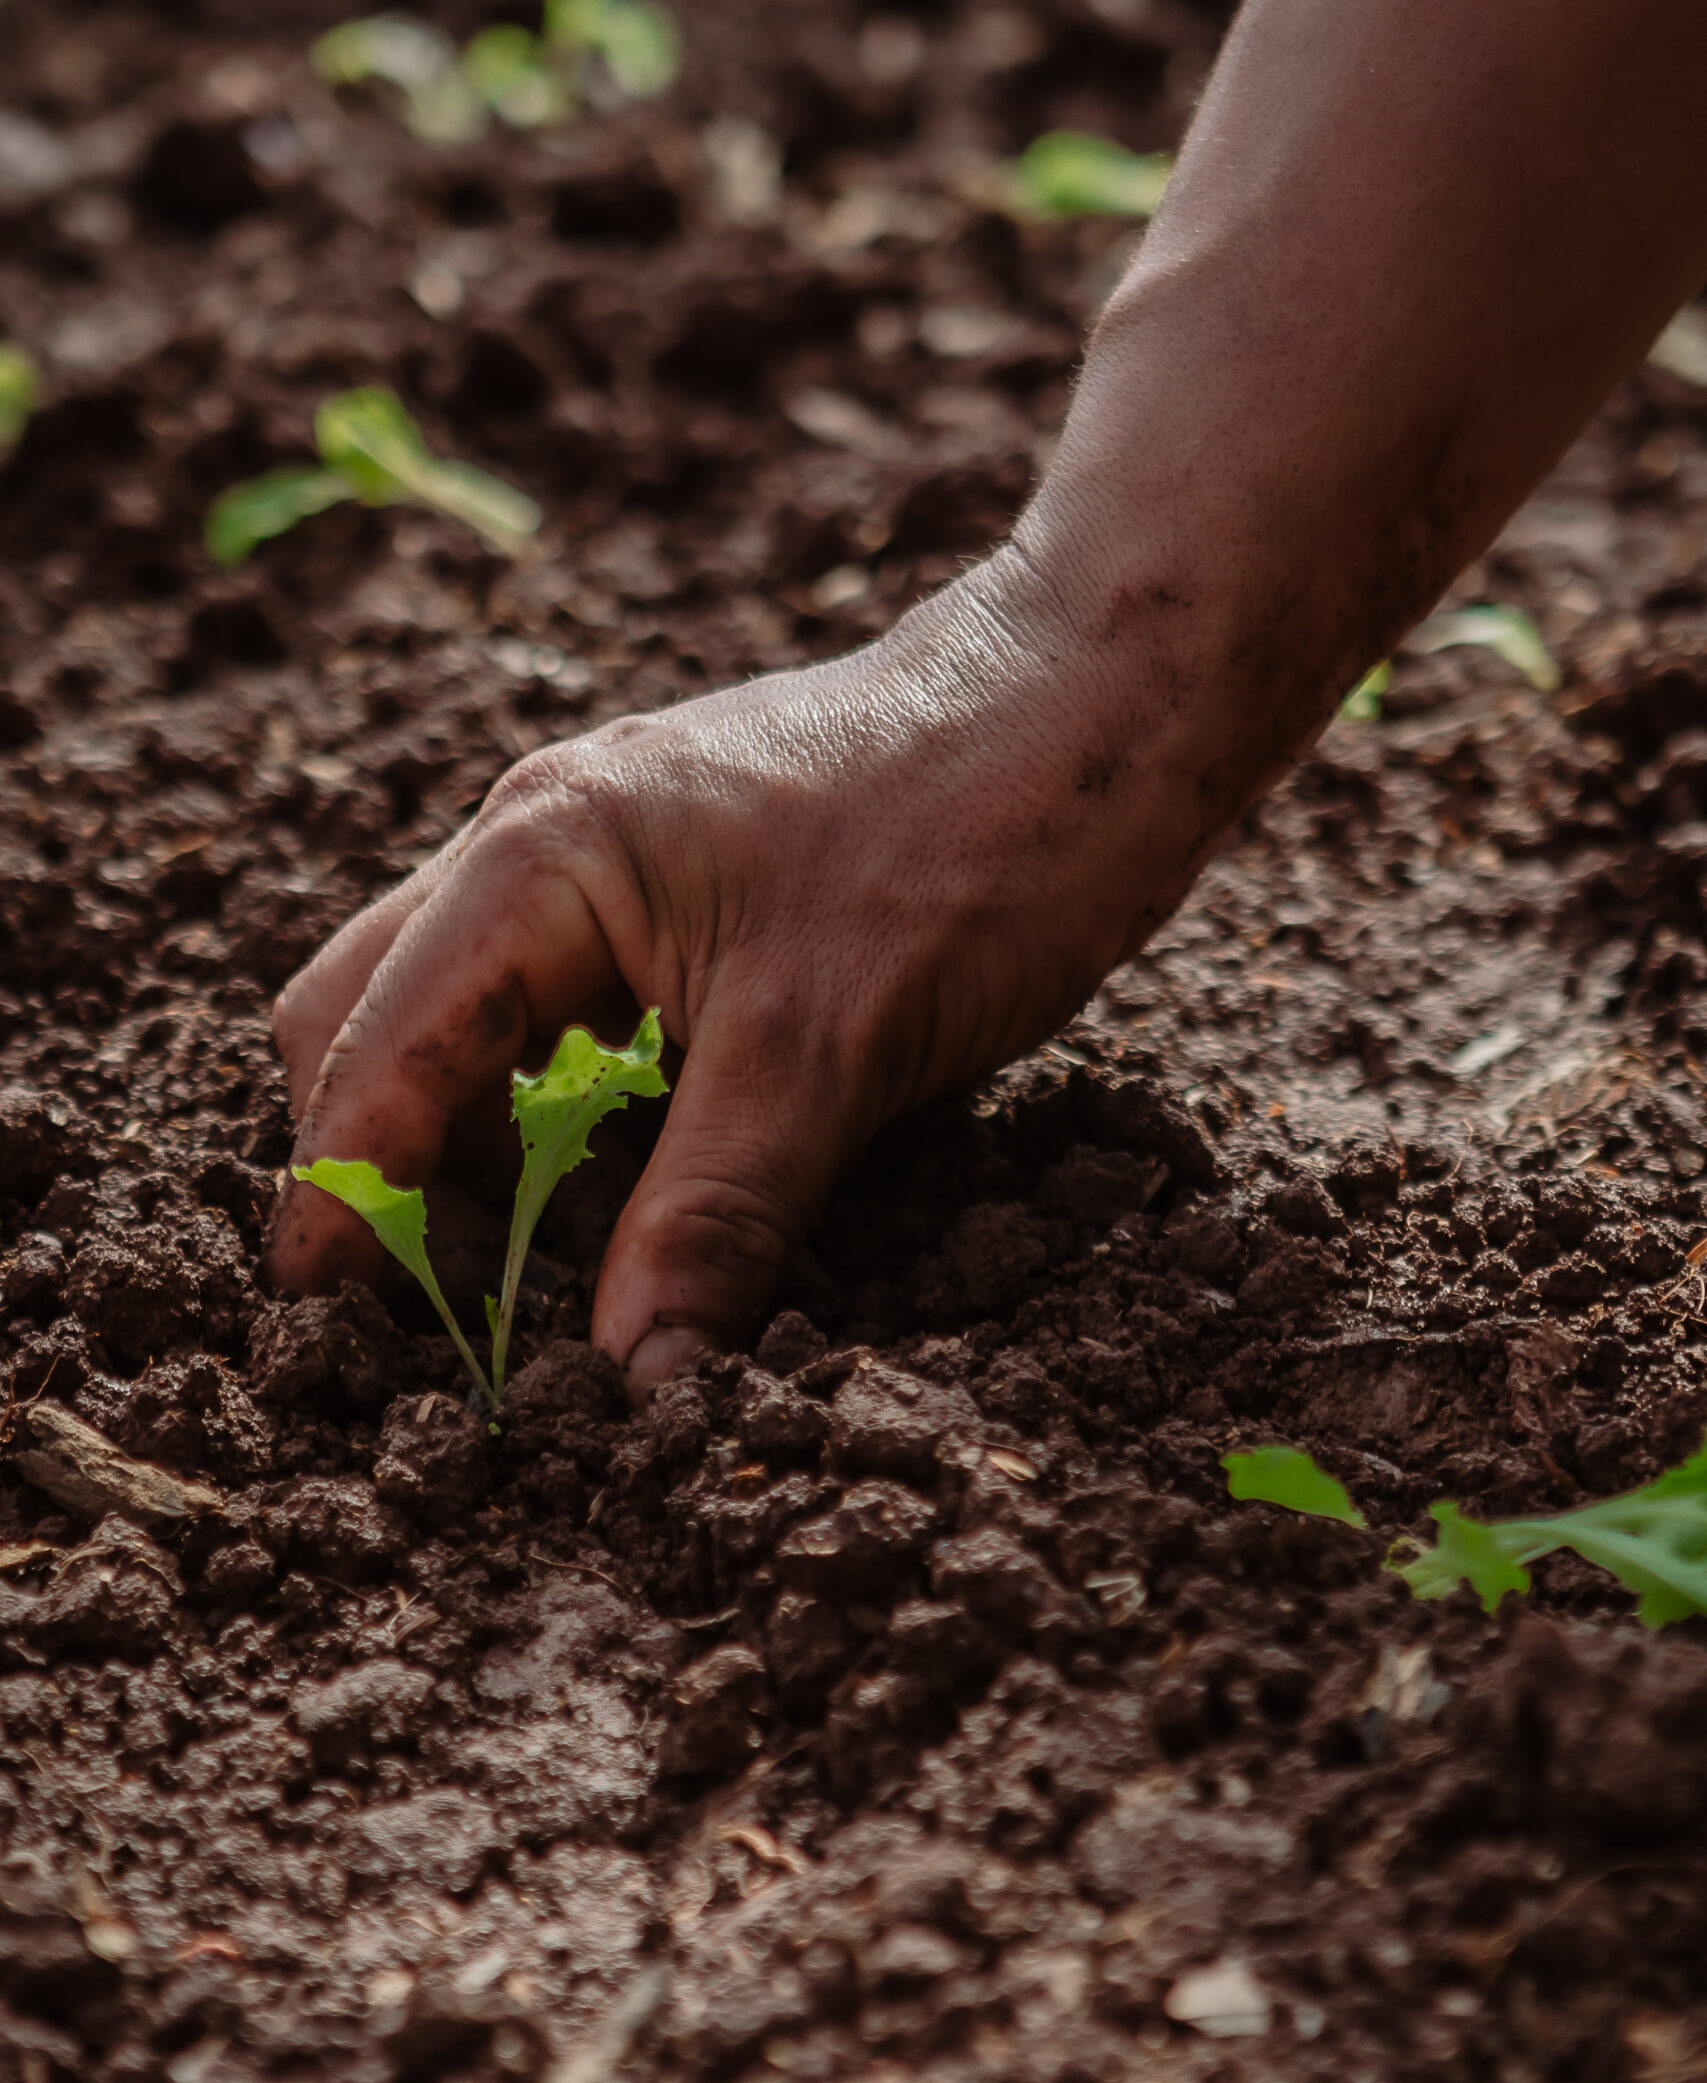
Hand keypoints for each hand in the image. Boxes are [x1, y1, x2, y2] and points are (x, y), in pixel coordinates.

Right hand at [264, 544, 1245, 1392]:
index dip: (341, 1196)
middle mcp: (542, 848)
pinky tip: (612, 1193)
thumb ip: (714, 1214)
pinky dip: (555, 1114)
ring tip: (514, 1279)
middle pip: (372, 1021)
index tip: (319, 1327)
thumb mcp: (831, 1050)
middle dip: (377, 1165)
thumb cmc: (973, 832)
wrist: (1106, 703)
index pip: (372, 1050)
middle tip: (432, 1313)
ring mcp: (608, 865)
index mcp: (539, 858)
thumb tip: (633, 1380)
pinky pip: (562, 1015)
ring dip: (466, 1145)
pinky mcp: (680, 896)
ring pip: (464, 1019)